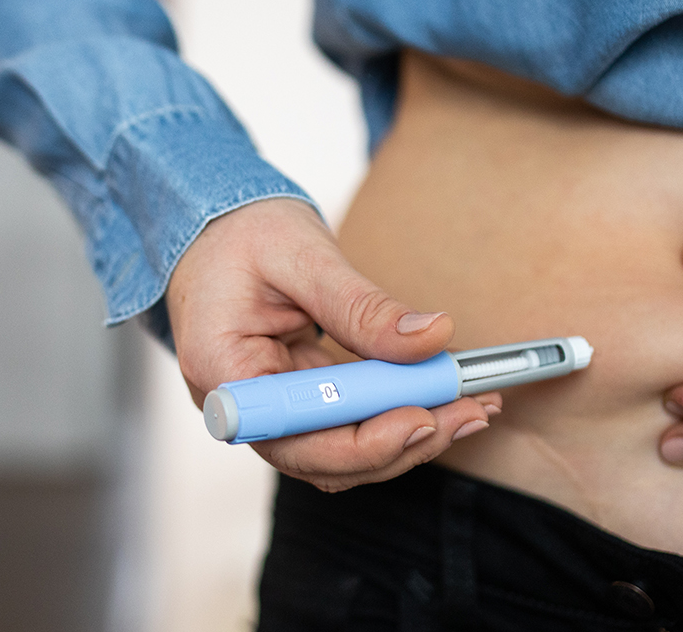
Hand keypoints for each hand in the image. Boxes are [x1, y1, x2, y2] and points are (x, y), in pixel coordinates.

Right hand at [165, 198, 499, 492]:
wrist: (212, 223)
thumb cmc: (240, 232)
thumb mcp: (302, 254)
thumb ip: (362, 305)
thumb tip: (430, 338)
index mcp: (223, 371)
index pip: (295, 436)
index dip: (363, 441)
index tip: (423, 416)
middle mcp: (242, 406)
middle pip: (325, 458)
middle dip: (402, 442)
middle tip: (469, 412)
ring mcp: (268, 408)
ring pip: (342, 452)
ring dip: (408, 436)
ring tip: (470, 407)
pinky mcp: (296, 399)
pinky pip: (346, 424)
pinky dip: (394, 413)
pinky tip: (441, 397)